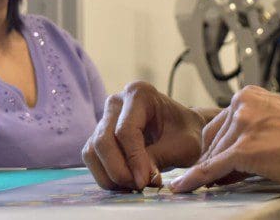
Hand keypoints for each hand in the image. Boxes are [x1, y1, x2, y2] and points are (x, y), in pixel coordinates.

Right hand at [82, 81, 205, 189]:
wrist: (184, 130)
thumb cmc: (186, 133)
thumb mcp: (183, 146)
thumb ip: (159, 158)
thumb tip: (138, 178)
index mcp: (140, 94)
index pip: (126, 130)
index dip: (133, 159)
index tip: (145, 182)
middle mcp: (117, 102)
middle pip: (103, 140)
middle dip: (119, 170)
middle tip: (139, 186)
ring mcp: (105, 117)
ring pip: (92, 151)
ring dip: (110, 175)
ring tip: (134, 186)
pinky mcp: (99, 135)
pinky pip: (92, 157)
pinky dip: (105, 175)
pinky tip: (126, 183)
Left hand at [170, 85, 279, 192]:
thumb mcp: (276, 122)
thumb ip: (252, 128)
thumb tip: (232, 152)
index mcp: (249, 95)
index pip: (220, 122)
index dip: (216, 145)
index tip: (211, 159)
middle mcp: (242, 104)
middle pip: (213, 138)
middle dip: (212, 159)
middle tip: (210, 176)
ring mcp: (242, 125)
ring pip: (214, 154)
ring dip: (210, 172)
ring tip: (207, 185)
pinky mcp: (243, 149)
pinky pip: (212, 168)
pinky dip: (196, 179)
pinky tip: (185, 187)